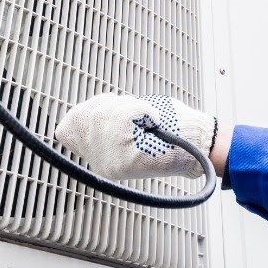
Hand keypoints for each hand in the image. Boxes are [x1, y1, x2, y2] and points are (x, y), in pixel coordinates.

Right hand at [54, 93, 215, 179]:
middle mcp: (100, 164)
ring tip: (148, 120)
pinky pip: (123, 118)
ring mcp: (111, 164)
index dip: (91, 108)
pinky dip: (142, 110)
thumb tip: (79, 112)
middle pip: (87, 114)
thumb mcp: (131, 122)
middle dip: (115, 102)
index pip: (67, 128)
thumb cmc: (170, 129)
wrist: (200, 147)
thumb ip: (104, 117)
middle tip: (140, 115)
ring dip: (131, 105)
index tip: (117, 110)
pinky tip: (154, 122)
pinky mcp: (126, 162)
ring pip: (104, 113)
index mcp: (100, 158)